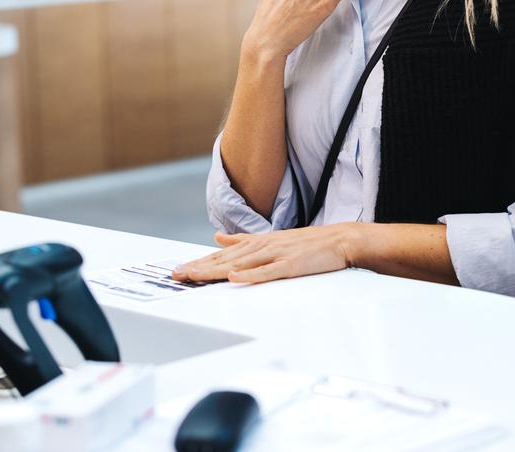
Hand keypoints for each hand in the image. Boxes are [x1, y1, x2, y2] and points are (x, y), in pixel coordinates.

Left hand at [171, 226, 357, 285]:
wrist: (338, 240)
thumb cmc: (305, 243)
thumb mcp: (270, 238)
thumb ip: (242, 239)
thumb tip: (217, 236)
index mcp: (255, 243)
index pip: (221, 255)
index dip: (199, 262)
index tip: (179, 270)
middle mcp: (260, 247)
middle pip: (224, 259)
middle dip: (199, 268)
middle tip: (176, 275)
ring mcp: (275, 255)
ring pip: (239, 265)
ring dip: (215, 271)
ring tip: (194, 276)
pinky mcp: (289, 265)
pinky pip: (266, 272)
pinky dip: (249, 275)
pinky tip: (234, 278)